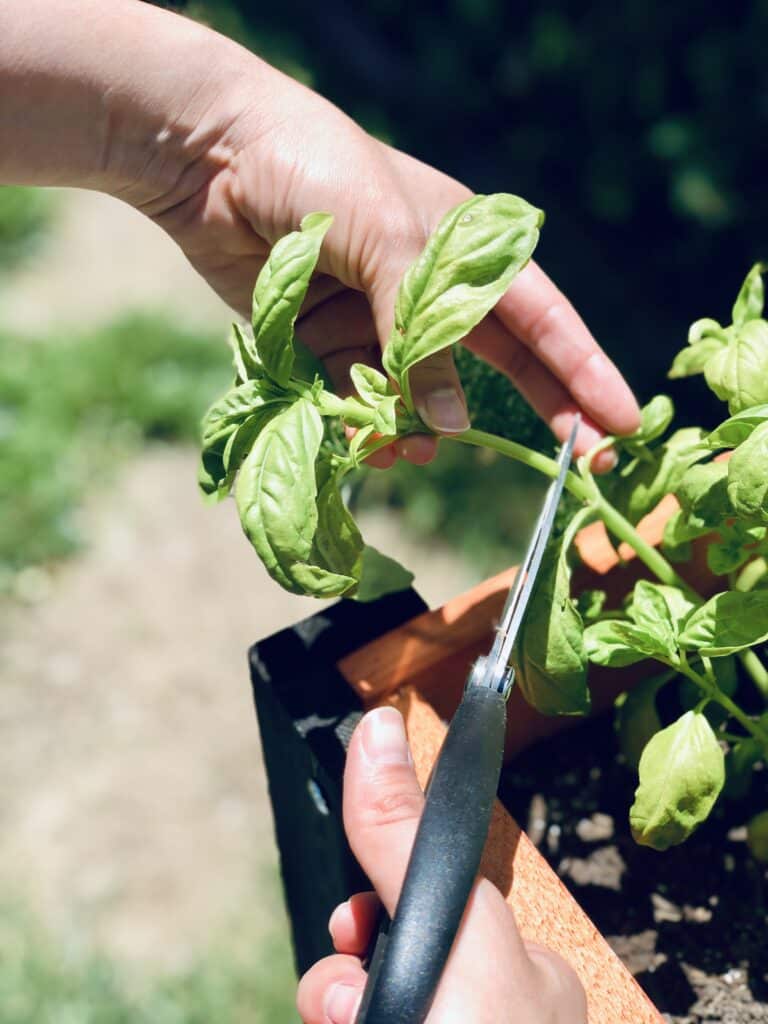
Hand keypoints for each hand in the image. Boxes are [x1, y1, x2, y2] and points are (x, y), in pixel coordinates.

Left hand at [1, 0, 638, 467]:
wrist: (210, 155)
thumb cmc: (314, 169)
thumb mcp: (385, 236)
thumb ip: (422, 330)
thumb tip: (451, 421)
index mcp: (465, 248)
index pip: (543, 319)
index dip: (585, 372)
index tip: (622, 422)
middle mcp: (429, 288)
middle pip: (500, 363)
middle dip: (538, 412)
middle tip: (581, 465)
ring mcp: (378, 317)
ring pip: (420, 391)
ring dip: (421, 424)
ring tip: (414, 448)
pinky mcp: (325, 340)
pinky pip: (358, 394)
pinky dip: (362, 420)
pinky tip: (365, 440)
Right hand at [296, 708, 586, 1022]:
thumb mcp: (453, 927)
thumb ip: (407, 837)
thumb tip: (378, 727)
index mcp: (517, 963)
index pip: (433, 895)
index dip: (382, 896)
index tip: (357, 913)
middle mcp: (478, 1005)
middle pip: (385, 943)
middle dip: (351, 957)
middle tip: (358, 981)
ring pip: (353, 989)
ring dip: (335, 1000)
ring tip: (355, 1019)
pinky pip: (337, 1021)